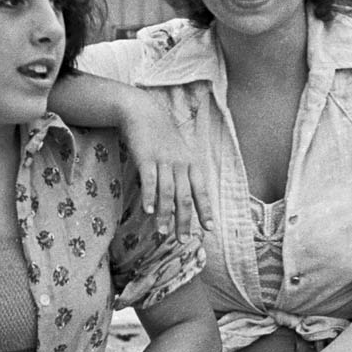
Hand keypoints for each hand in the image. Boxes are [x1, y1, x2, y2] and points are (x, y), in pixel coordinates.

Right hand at [121, 99, 212, 237]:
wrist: (143, 112)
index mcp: (192, 164)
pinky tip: (147, 211)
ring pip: (167, 192)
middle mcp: (181, 163)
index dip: (205, 210)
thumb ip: (183, 175)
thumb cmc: (162, 137)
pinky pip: (149, 180)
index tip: (208, 228)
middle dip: (185, 220)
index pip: (201, 191)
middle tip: (183, 240)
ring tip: (162, 232)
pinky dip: (149, 196)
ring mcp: (164, 160)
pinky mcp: (146, 157)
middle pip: (185, 197)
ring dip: (165, 214)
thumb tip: (182, 200)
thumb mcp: (179, 153)